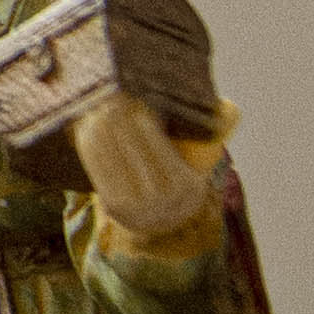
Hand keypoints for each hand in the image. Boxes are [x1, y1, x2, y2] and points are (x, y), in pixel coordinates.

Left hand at [73, 91, 231, 240]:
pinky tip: (86, 128)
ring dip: (103, 130)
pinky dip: (92, 148)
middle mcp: (166, 204)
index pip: (163, 151)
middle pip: (137, 152)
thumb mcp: (198, 159)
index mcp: (191, 188)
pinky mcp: (114, 208)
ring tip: (98, 107)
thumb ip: (211, 133)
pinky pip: (100, 172)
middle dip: (123, 122)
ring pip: (115, 160)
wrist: (158, 216)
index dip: (147, 125)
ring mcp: (138, 210)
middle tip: (112, 97)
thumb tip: (227, 107)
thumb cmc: (176, 173)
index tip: (138, 102)